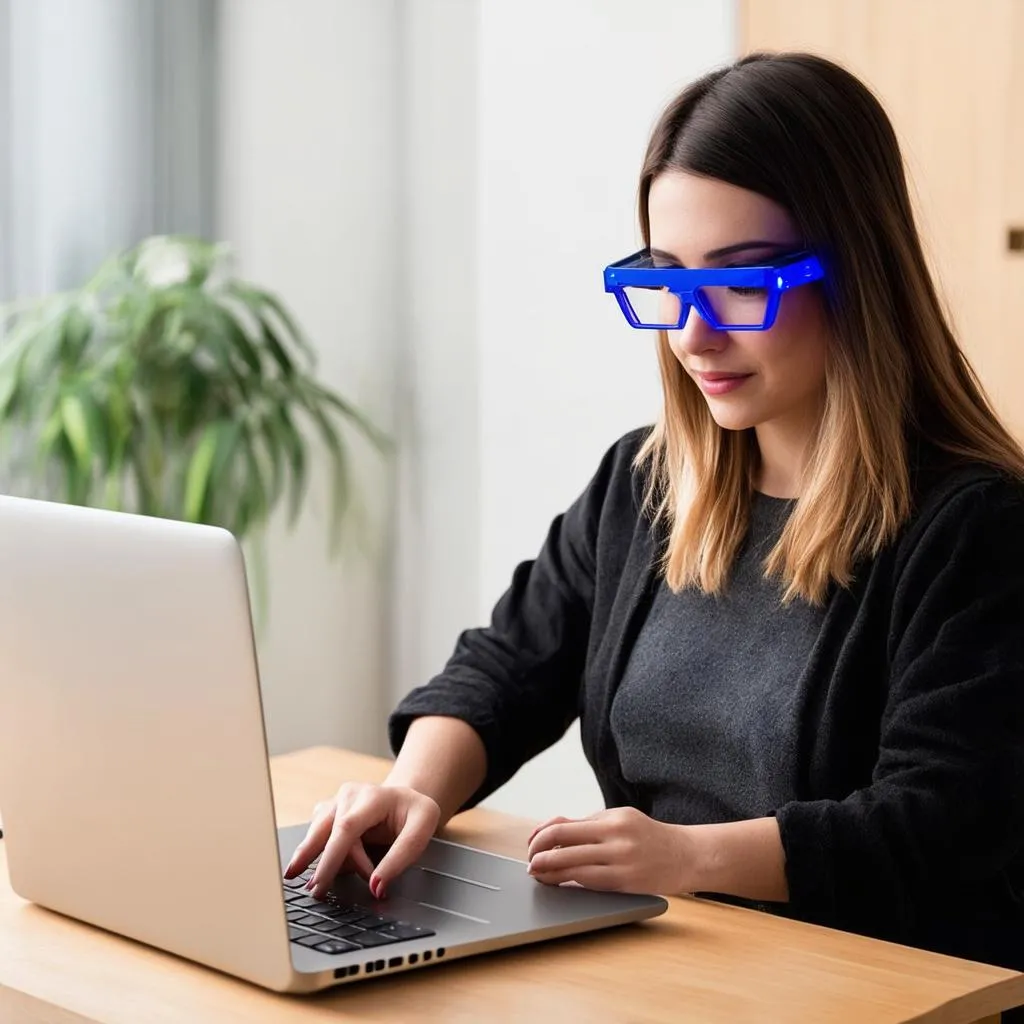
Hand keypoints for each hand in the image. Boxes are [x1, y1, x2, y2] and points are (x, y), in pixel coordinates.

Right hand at [284, 781, 440, 899]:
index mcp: (373, 797)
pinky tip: (324, 870)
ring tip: (317, 886)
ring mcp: (335, 803)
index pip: (347, 827)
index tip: (325, 884)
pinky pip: (318, 836)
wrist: (404, 799)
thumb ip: (400, 858)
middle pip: (324, 830)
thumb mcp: (422, 830)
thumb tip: (376, 886)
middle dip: (315, 862)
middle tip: (313, 891)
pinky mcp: (327, 813)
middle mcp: (349, 796)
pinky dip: (320, 855)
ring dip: (317, 860)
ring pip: (317, 835)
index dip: (334, 858)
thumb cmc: (414, 814)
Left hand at [526, 807, 695, 894]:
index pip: (564, 825)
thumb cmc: (648, 837)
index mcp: (611, 818)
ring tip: (538, 875)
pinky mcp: (626, 882)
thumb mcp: (620, 819)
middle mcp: (615, 836)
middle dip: (539, 854)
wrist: (687, 855)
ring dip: (549, 872)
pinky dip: (569, 883)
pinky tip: (560, 883)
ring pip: (572, 867)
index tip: (531, 844)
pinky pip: (589, 883)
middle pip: (562, 843)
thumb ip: (588, 824)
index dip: (541, 836)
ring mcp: (621, 860)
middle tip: (529, 863)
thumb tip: (551, 827)